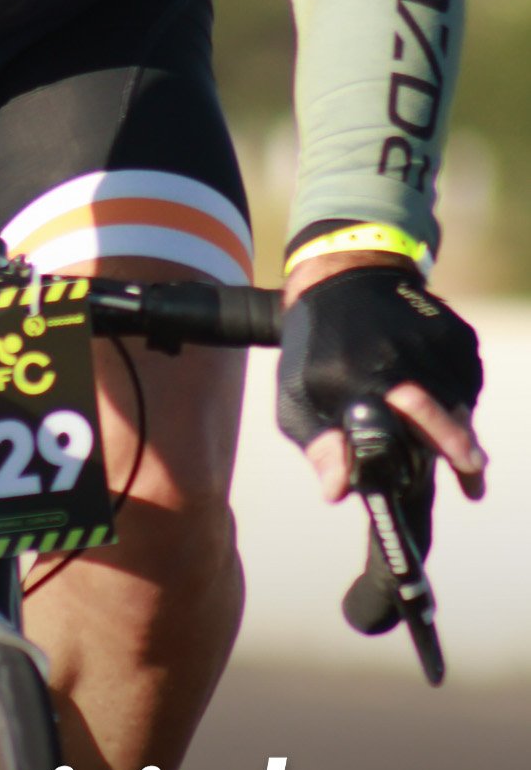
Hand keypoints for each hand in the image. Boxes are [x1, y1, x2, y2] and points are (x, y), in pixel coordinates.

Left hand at [278, 255, 486, 504]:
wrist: (342, 277)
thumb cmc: (314, 346)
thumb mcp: (298, 396)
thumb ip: (320, 445)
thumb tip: (336, 493)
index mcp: (361, 375)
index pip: (409, 422)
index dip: (437, 449)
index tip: (463, 476)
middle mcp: (403, 356)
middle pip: (447, 416)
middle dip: (462, 449)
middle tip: (472, 478)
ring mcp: (432, 341)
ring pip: (461, 399)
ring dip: (458, 425)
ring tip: (456, 446)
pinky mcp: (453, 332)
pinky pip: (467, 377)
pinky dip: (460, 396)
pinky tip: (443, 404)